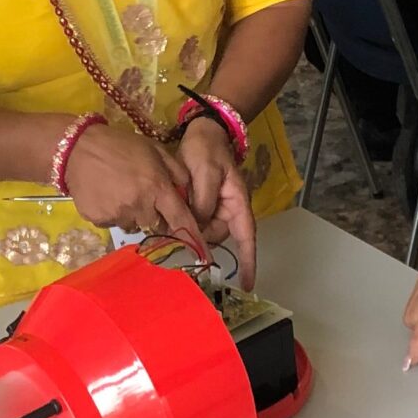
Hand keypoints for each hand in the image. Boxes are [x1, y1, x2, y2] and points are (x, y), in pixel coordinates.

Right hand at [63, 124, 207, 250]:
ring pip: (134, 225)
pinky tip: (106, 195)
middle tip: (143, 196)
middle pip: (156, 225)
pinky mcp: (98, 220)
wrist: (77, 148)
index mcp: (157, 187)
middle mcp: (139, 205)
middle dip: (155, 215)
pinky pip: (113, 223)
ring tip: (121, 192)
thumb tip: (188, 195)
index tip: (203, 254)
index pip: (180, 218)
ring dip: (133, 215)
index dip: (193, 237)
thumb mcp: (155, 150)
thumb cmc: (120, 145)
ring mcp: (118, 215)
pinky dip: (113, 213)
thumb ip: (177, 172)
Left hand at [176, 118, 256, 285]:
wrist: (201, 132)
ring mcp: (213, 208)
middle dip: (199, 236)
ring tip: (172, 208)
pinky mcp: (198, 205)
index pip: (246, 237)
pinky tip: (168, 214)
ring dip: (187, 226)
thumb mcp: (205, 173)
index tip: (247, 285)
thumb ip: (202, 202)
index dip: (248, 262)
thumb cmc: (207, 150)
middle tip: (178, 221)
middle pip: (216, 236)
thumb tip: (197, 229)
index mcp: (237, 203)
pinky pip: (192, 221)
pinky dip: (181, 220)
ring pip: (200, 230)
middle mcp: (227, 210)